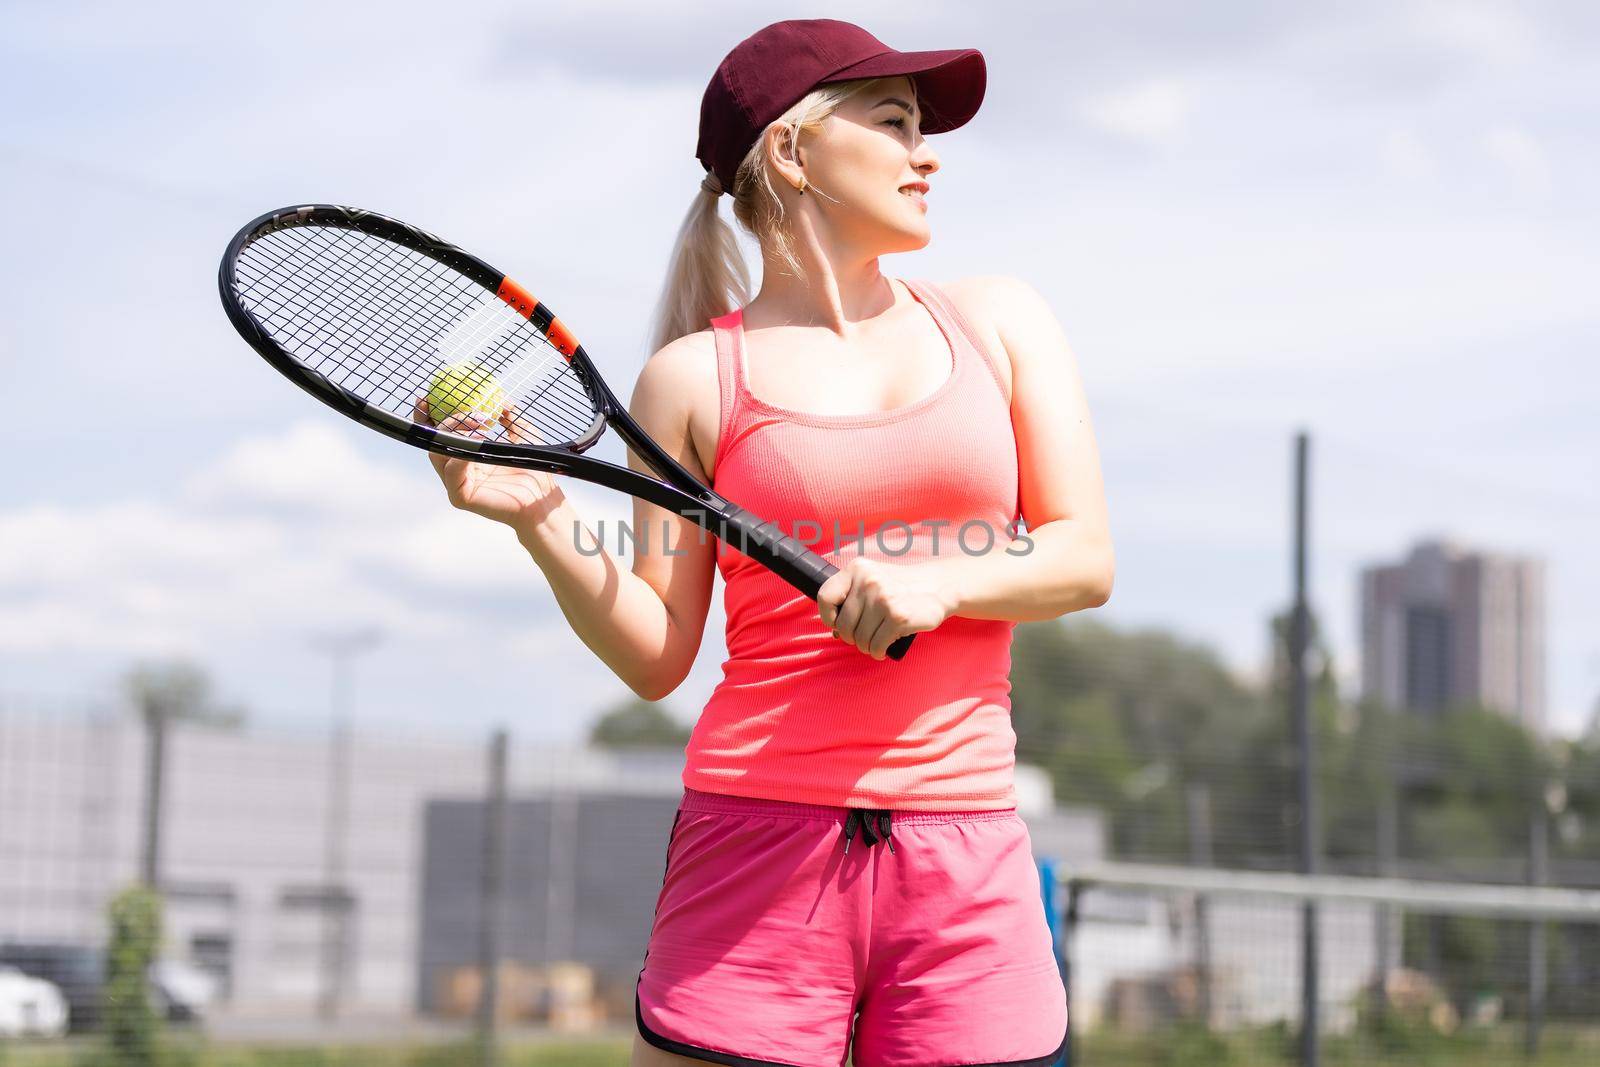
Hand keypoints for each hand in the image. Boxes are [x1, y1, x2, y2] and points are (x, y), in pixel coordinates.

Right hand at [415, 396, 560, 528]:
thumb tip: (502, 399)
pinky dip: (461, 453)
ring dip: (455, 432)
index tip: (429, 395)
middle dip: (439, 420)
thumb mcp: (523, 435)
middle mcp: (456, 470)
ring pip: (438, 453)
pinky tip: (479, 439)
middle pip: (433, 442)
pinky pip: (452, 472)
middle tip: (458, 407)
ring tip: (480, 422)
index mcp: (466, 456)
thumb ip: (511, 418)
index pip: (440, 434)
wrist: (543, 497)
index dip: (428, 416)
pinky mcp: (460, 497)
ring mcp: (456, 484)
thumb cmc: (534, 469)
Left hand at [816, 556, 956, 659]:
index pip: (825, 597)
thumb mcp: (873, 578)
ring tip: (876, 641)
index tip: (838, 623)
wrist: (938, 586)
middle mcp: (869, 582)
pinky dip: (878, 652)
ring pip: (860, 639)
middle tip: (864, 637)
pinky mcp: (898, 618)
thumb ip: (852, 596)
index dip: (828, 616)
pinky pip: (876, 646)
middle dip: (852, 638)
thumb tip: (835, 631)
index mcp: (857, 569)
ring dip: (866, 647)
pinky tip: (883, 649)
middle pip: (843, 625)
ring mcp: (884, 599)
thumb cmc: (901, 587)